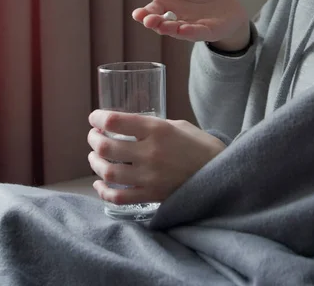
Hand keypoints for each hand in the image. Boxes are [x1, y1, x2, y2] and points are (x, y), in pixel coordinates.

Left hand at [87, 110, 225, 203]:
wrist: (220, 173)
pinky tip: (100, 184)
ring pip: (108, 173)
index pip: (116, 121)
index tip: (94, 117)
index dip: (98, 118)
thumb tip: (127, 127)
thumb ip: (152, 126)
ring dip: (95, 163)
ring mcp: (150, 176)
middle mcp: (151, 153)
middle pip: (106, 147)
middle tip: (93, 136)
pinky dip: (103, 191)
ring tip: (95, 157)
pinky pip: (118, 196)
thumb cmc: (200, 145)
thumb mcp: (177, 125)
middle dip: (93, 139)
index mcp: (157, 130)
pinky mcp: (152, 195)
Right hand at [132, 0, 249, 49]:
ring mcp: (190, 27)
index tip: (138, 14)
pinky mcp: (206, 32)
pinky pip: (196, 33)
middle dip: (154, 22)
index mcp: (167, 5)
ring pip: (176, 30)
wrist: (229, 1)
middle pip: (160, 23)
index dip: (143, 14)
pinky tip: (184, 28)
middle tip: (149, 20)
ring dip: (169, 28)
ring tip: (163, 25)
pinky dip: (190, 32)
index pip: (151, 11)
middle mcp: (175, 18)